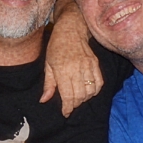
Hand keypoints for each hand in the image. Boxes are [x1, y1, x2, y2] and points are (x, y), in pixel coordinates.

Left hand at [41, 1, 102, 116]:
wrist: (71, 29)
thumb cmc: (56, 47)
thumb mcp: (48, 65)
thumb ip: (48, 84)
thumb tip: (44, 100)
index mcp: (62, 70)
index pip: (68, 95)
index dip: (67, 107)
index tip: (65, 112)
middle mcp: (76, 69)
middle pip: (80, 96)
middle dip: (74, 104)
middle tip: (70, 105)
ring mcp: (88, 66)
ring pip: (90, 91)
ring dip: (84, 99)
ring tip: (78, 98)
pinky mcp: (95, 63)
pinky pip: (99, 83)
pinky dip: (94, 91)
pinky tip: (88, 91)